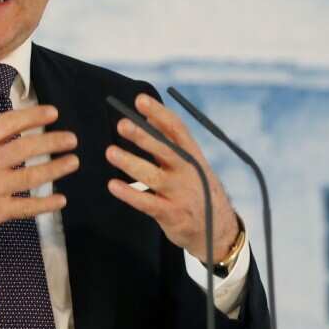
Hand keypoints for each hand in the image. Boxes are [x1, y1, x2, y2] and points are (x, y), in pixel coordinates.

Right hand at [0, 98, 79, 254]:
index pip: (8, 123)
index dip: (33, 116)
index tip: (52, 112)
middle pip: (26, 148)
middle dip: (52, 141)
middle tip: (71, 138)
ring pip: (32, 177)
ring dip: (56, 168)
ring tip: (72, 162)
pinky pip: (25, 208)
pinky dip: (45, 204)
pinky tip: (60, 199)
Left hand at [104, 93, 239, 262]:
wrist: (218, 229)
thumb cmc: (197, 188)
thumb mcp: (191, 162)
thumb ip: (170, 141)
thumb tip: (148, 115)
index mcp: (193, 154)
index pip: (177, 129)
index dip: (159, 113)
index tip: (140, 100)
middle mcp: (189, 171)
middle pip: (165, 150)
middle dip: (143, 136)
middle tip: (122, 124)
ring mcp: (181, 193)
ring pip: (153, 176)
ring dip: (131, 163)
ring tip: (110, 152)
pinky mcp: (172, 214)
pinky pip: (147, 203)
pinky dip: (130, 194)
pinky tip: (113, 185)